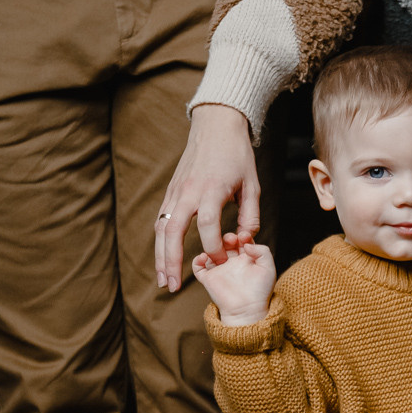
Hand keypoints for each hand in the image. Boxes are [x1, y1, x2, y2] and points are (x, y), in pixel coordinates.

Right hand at [155, 104, 259, 292]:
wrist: (215, 125)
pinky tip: (162, 260)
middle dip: (171, 262)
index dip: (213, 247)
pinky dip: (159, 243)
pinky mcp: (171, 192)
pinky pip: (161, 221)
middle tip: (172, 287)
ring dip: (160, 257)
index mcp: (211, 190)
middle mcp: (188, 192)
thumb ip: (251, 214)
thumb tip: (246, 240)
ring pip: (161, 229)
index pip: (207, 225)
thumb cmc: (237, 154)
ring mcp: (176, 192)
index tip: (221, 262)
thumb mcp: (252, 184)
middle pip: (172, 232)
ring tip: (162, 281)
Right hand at [193, 230, 275, 325]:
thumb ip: (263, 251)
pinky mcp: (208, 279)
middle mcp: (232, 261)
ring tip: (217, 246)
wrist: (247, 311)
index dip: (242, 234)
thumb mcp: (268, 268)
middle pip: (225, 242)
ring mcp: (219, 269)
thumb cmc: (260, 292)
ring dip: (212, 244)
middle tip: (231, 239)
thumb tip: (247, 243)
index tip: (244, 236)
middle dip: (227, 237)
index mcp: (246, 258)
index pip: (241, 239)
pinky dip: (197, 260)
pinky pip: (198, 267)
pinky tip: (204, 257)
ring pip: (211, 250)